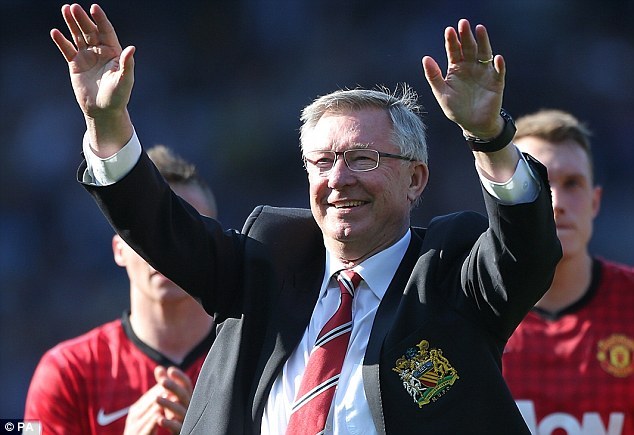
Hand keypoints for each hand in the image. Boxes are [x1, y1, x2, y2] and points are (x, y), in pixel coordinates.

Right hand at [51, 3, 133, 155]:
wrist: (103, 111)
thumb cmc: (118, 97)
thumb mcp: (124, 80)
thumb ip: (127, 64)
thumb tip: (132, 48)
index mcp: (114, 52)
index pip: (106, 31)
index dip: (101, 20)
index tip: (94, 8)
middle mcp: (100, 51)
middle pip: (90, 30)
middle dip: (83, 19)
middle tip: (74, 7)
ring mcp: (87, 57)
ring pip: (78, 36)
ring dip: (72, 24)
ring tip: (65, 9)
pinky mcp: (76, 64)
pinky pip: (67, 50)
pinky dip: (61, 41)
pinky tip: (55, 32)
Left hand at [123, 366, 193, 434]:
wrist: (182, 432)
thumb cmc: (176, 413)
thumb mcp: (171, 397)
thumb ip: (165, 382)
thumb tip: (159, 368)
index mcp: (187, 397)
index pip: (186, 384)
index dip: (180, 377)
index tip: (170, 370)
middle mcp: (189, 406)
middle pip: (184, 395)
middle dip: (174, 387)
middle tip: (162, 381)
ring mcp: (187, 419)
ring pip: (181, 410)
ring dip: (169, 404)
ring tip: (157, 399)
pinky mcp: (183, 431)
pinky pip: (178, 427)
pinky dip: (169, 423)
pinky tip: (159, 419)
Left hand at [422, 19, 504, 138]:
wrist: (473, 124)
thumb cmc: (456, 109)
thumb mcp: (442, 93)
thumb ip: (434, 76)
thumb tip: (425, 58)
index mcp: (456, 68)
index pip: (453, 51)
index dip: (451, 41)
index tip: (449, 30)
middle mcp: (471, 67)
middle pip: (469, 48)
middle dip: (466, 36)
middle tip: (463, 23)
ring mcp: (484, 72)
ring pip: (484, 54)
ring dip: (483, 42)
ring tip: (480, 29)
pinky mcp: (496, 82)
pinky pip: (498, 72)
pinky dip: (498, 65)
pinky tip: (497, 58)